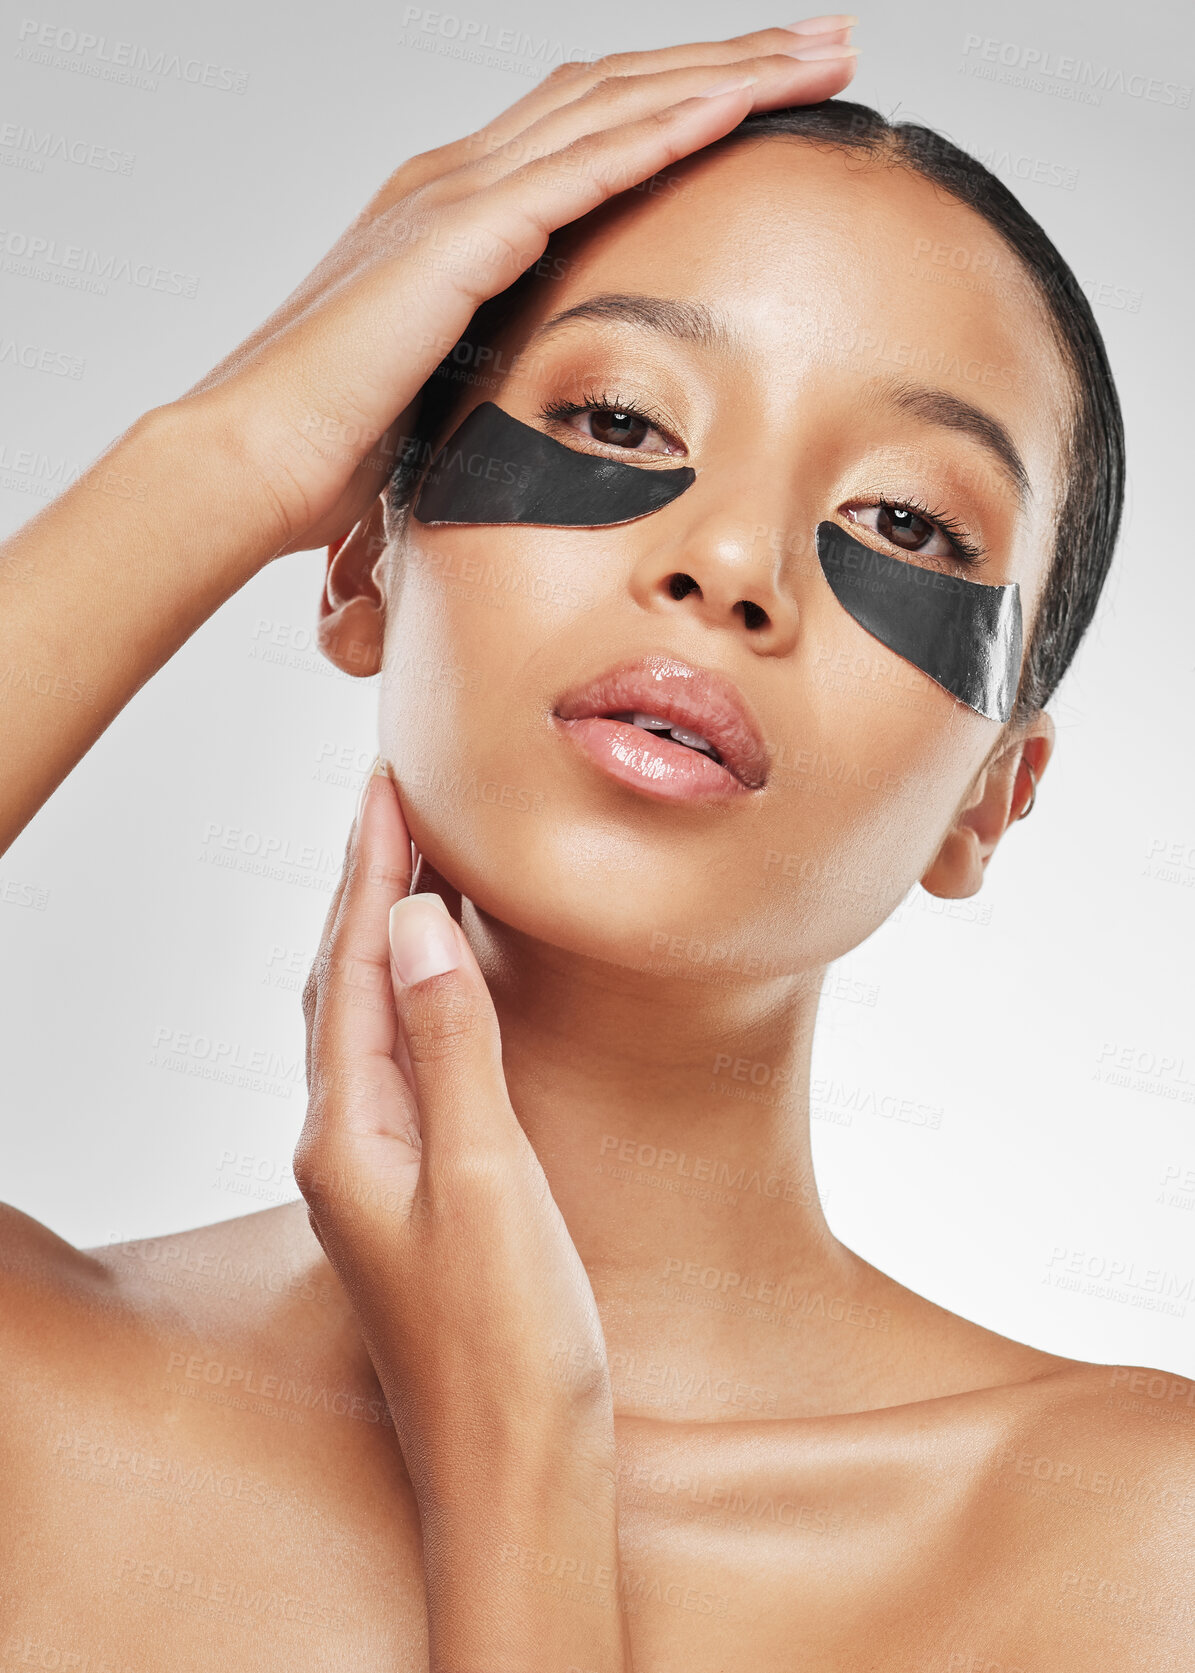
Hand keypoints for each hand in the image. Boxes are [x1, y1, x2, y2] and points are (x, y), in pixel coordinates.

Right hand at [181, 22, 855, 561]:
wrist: (252, 460)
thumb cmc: (333, 446)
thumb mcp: (439, 385)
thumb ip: (493, 357)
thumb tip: (546, 397)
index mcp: (453, 213)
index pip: (590, 126)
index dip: (683, 100)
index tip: (769, 93)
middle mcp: (456, 180)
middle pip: (618, 89)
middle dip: (730, 61)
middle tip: (824, 43)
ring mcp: (455, 200)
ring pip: (615, 105)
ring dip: (723, 73)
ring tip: (815, 54)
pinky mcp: (459, 240)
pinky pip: (583, 167)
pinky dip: (664, 129)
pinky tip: (735, 103)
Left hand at [296, 760, 625, 1668]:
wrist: (520, 1479)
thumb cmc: (511, 1351)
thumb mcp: (490, 1183)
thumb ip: (452, 1049)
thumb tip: (415, 924)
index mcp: (347, 1140)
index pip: (348, 970)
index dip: (368, 870)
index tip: (387, 783)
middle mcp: (345, 1152)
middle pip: (342, 988)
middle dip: (365, 886)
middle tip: (395, 798)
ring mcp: (377, 1179)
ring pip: (367, 1026)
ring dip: (383, 938)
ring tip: (411, 864)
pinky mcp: (417, 1201)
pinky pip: (401, 1068)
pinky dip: (413, 1003)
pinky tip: (439, 993)